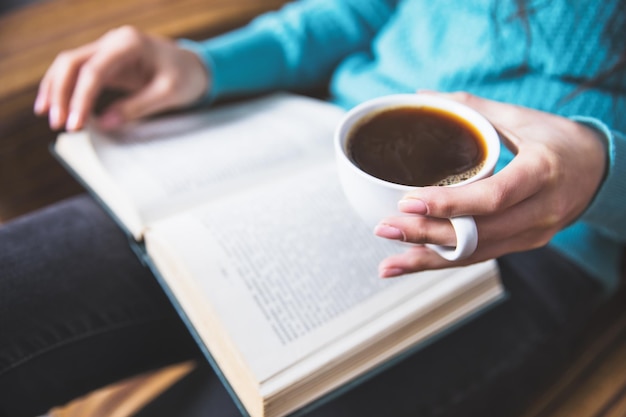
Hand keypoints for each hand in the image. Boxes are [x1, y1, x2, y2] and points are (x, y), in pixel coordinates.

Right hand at [34, 26, 209, 130]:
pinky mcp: (105, 62)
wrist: (193, 66)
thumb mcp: (168, 94)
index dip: (81, 98)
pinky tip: (55, 106)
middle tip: (57, 124)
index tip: (75, 124)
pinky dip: (64, 88)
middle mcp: (113, 41)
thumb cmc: (185, 77)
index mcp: (129, 43)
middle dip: (60, 93)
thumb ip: (138, 106)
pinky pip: (77, 72)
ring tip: (50, 118)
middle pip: (72, 62)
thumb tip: (106, 123)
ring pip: (68, 65)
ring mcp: (106, 49)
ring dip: (55, 90)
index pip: (95, 70)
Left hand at [374, 92, 606, 277]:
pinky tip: (411, 264)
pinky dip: (443, 262)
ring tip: (388, 261)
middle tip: (385, 228)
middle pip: (479, 233)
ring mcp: (533, 234)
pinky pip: (480, 257)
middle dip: (427, 234)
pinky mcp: (523, 244)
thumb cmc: (557, 140)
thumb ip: (471, 108)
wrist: (600, 171)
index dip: (450, 203)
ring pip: (476, 254)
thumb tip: (422, 96)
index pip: (494, 196)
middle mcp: (540, 211)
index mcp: (542, 172)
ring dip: (428, 258)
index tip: (408, 202)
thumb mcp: (521, 117)